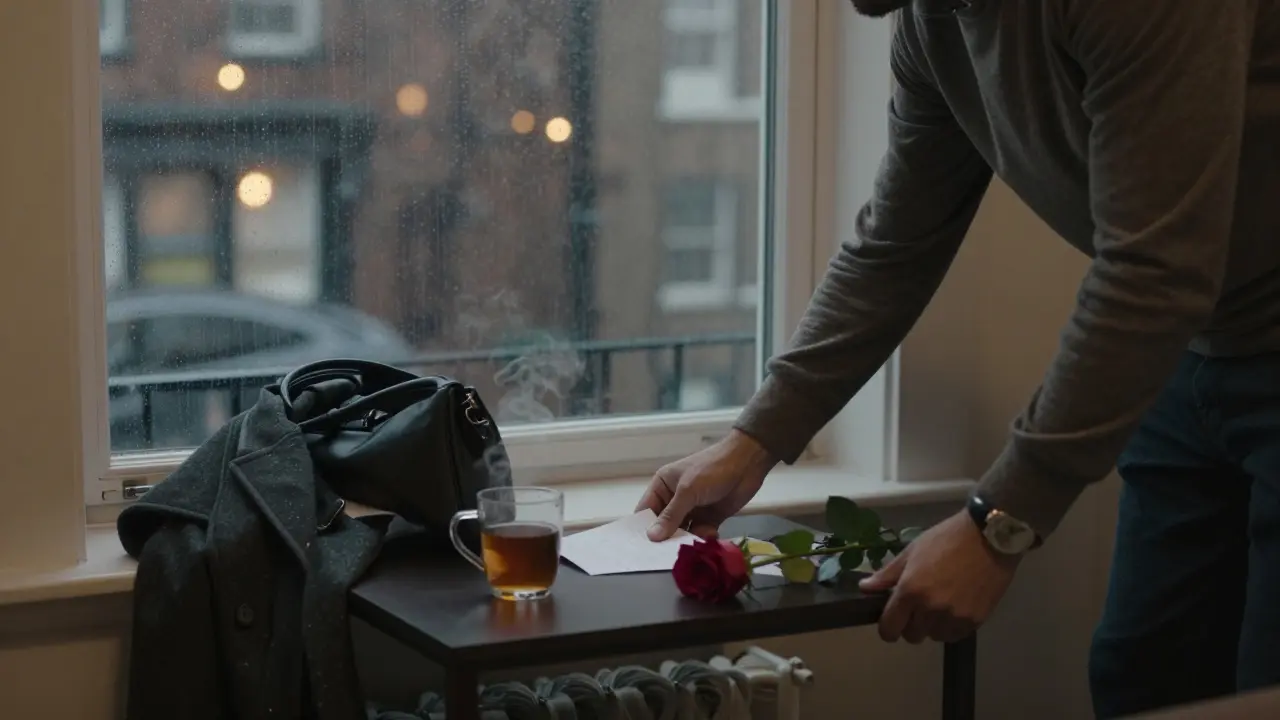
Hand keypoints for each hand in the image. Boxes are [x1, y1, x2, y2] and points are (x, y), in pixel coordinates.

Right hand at [635, 430, 777, 540]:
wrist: (747, 463)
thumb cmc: (712, 469)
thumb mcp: (688, 491)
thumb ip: (671, 515)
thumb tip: (651, 537)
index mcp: (663, 486)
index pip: (646, 511)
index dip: (642, 529)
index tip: (640, 550)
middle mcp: (674, 499)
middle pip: (664, 526)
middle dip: (665, 539)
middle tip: (663, 557)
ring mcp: (692, 510)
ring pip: (682, 532)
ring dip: (685, 540)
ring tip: (689, 549)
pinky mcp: (709, 519)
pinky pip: (700, 534)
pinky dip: (703, 538)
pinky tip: (710, 536)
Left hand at [858, 510, 1019, 643]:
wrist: (989, 536)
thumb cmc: (947, 539)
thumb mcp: (912, 551)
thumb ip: (887, 574)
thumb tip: (864, 588)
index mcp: (910, 591)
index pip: (889, 628)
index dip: (887, 628)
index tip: (892, 621)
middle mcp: (930, 609)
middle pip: (912, 636)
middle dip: (911, 624)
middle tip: (918, 607)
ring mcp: (954, 617)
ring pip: (934, 637)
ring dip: (932, 626)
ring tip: (940, 605)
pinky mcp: (975, 621)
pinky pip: (955, 635)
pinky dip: (952, 627)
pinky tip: (956, 608)